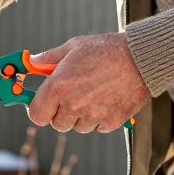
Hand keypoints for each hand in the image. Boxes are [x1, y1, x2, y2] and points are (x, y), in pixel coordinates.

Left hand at [28, 32, 149, 132]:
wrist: (141, 58)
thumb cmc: (105, 49)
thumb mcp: (73, 47)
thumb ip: (48, 58)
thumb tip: (32, 62)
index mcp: (58, 87)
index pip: (36, 115)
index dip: (39, 110)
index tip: (44, 104)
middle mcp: (73, 105)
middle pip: (57, 124)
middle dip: (62, 113)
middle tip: (72, 97)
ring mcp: (93, 115)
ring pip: (78, 127)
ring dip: (82, 116)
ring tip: (94, 95)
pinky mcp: (111, 121)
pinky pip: (98, 128)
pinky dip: (100, 118)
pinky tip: (107, 100)